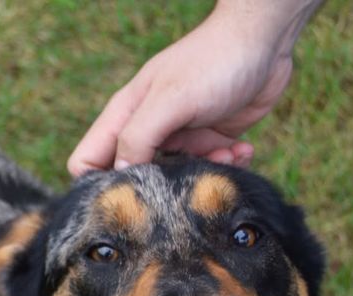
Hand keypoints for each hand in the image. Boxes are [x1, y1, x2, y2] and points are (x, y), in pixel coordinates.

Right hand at [67, 1, 318, 174]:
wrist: (266, 38)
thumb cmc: (213, 61)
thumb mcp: (169, 99)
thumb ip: (138, 136)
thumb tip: (119, 174)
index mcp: (125, 119)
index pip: (87, 161)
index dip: (94, 186)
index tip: (123, 200)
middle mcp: (146, 132)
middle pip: (131, 180)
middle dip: (155, 192)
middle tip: (182, 186)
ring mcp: (177, 139)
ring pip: (172, 183)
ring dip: (198, 180)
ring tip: (223, 158)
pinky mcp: (207, 143)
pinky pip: (207, 172)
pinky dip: (225, 168)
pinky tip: (241, 151)